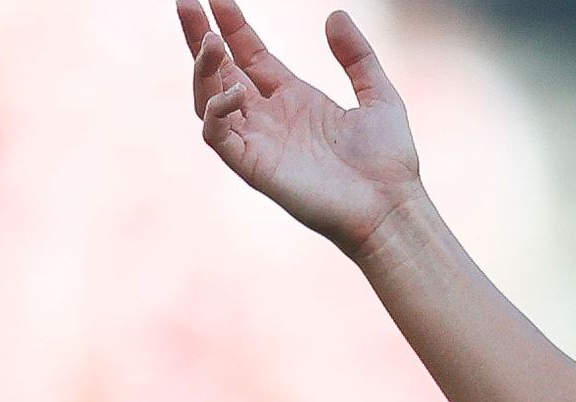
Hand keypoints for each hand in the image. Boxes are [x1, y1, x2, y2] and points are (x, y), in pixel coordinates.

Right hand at [181, 0, 420, 254]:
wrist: (390, 207)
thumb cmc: (388, 161)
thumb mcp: (378, 94)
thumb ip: (357, 55)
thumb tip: (334, 15)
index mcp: (293, 98)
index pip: (248, 54)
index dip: (232, 25)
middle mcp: (269, 117)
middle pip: (220, 70)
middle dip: (200, 37)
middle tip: (186, 2)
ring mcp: (258, 141)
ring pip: (208, 99)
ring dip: (203, 68)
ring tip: (209, 40)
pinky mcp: (253, 166)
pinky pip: (217, 134)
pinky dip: (217, 109)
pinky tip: (235, 91)